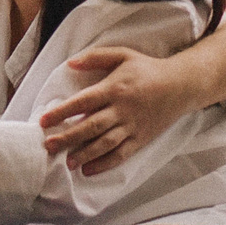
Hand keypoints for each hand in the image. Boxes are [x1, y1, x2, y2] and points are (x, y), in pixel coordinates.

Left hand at [37, 46, 198, 175]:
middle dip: (67, 138)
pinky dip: (105, 164)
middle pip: (91, 126)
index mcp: (114, 88)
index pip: (82, 102)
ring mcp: (132, 126)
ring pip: (105, 144)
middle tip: (48, 146)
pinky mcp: (141, 139)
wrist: (181, 85)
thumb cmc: (148, 69)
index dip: (62, 112)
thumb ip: (95, 57)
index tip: (44, 121)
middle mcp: (122, 109)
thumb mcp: (123, 54)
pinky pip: (121, 154)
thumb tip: (70, 63)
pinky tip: (89, 170)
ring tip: (67, 162)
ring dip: (84, 154)